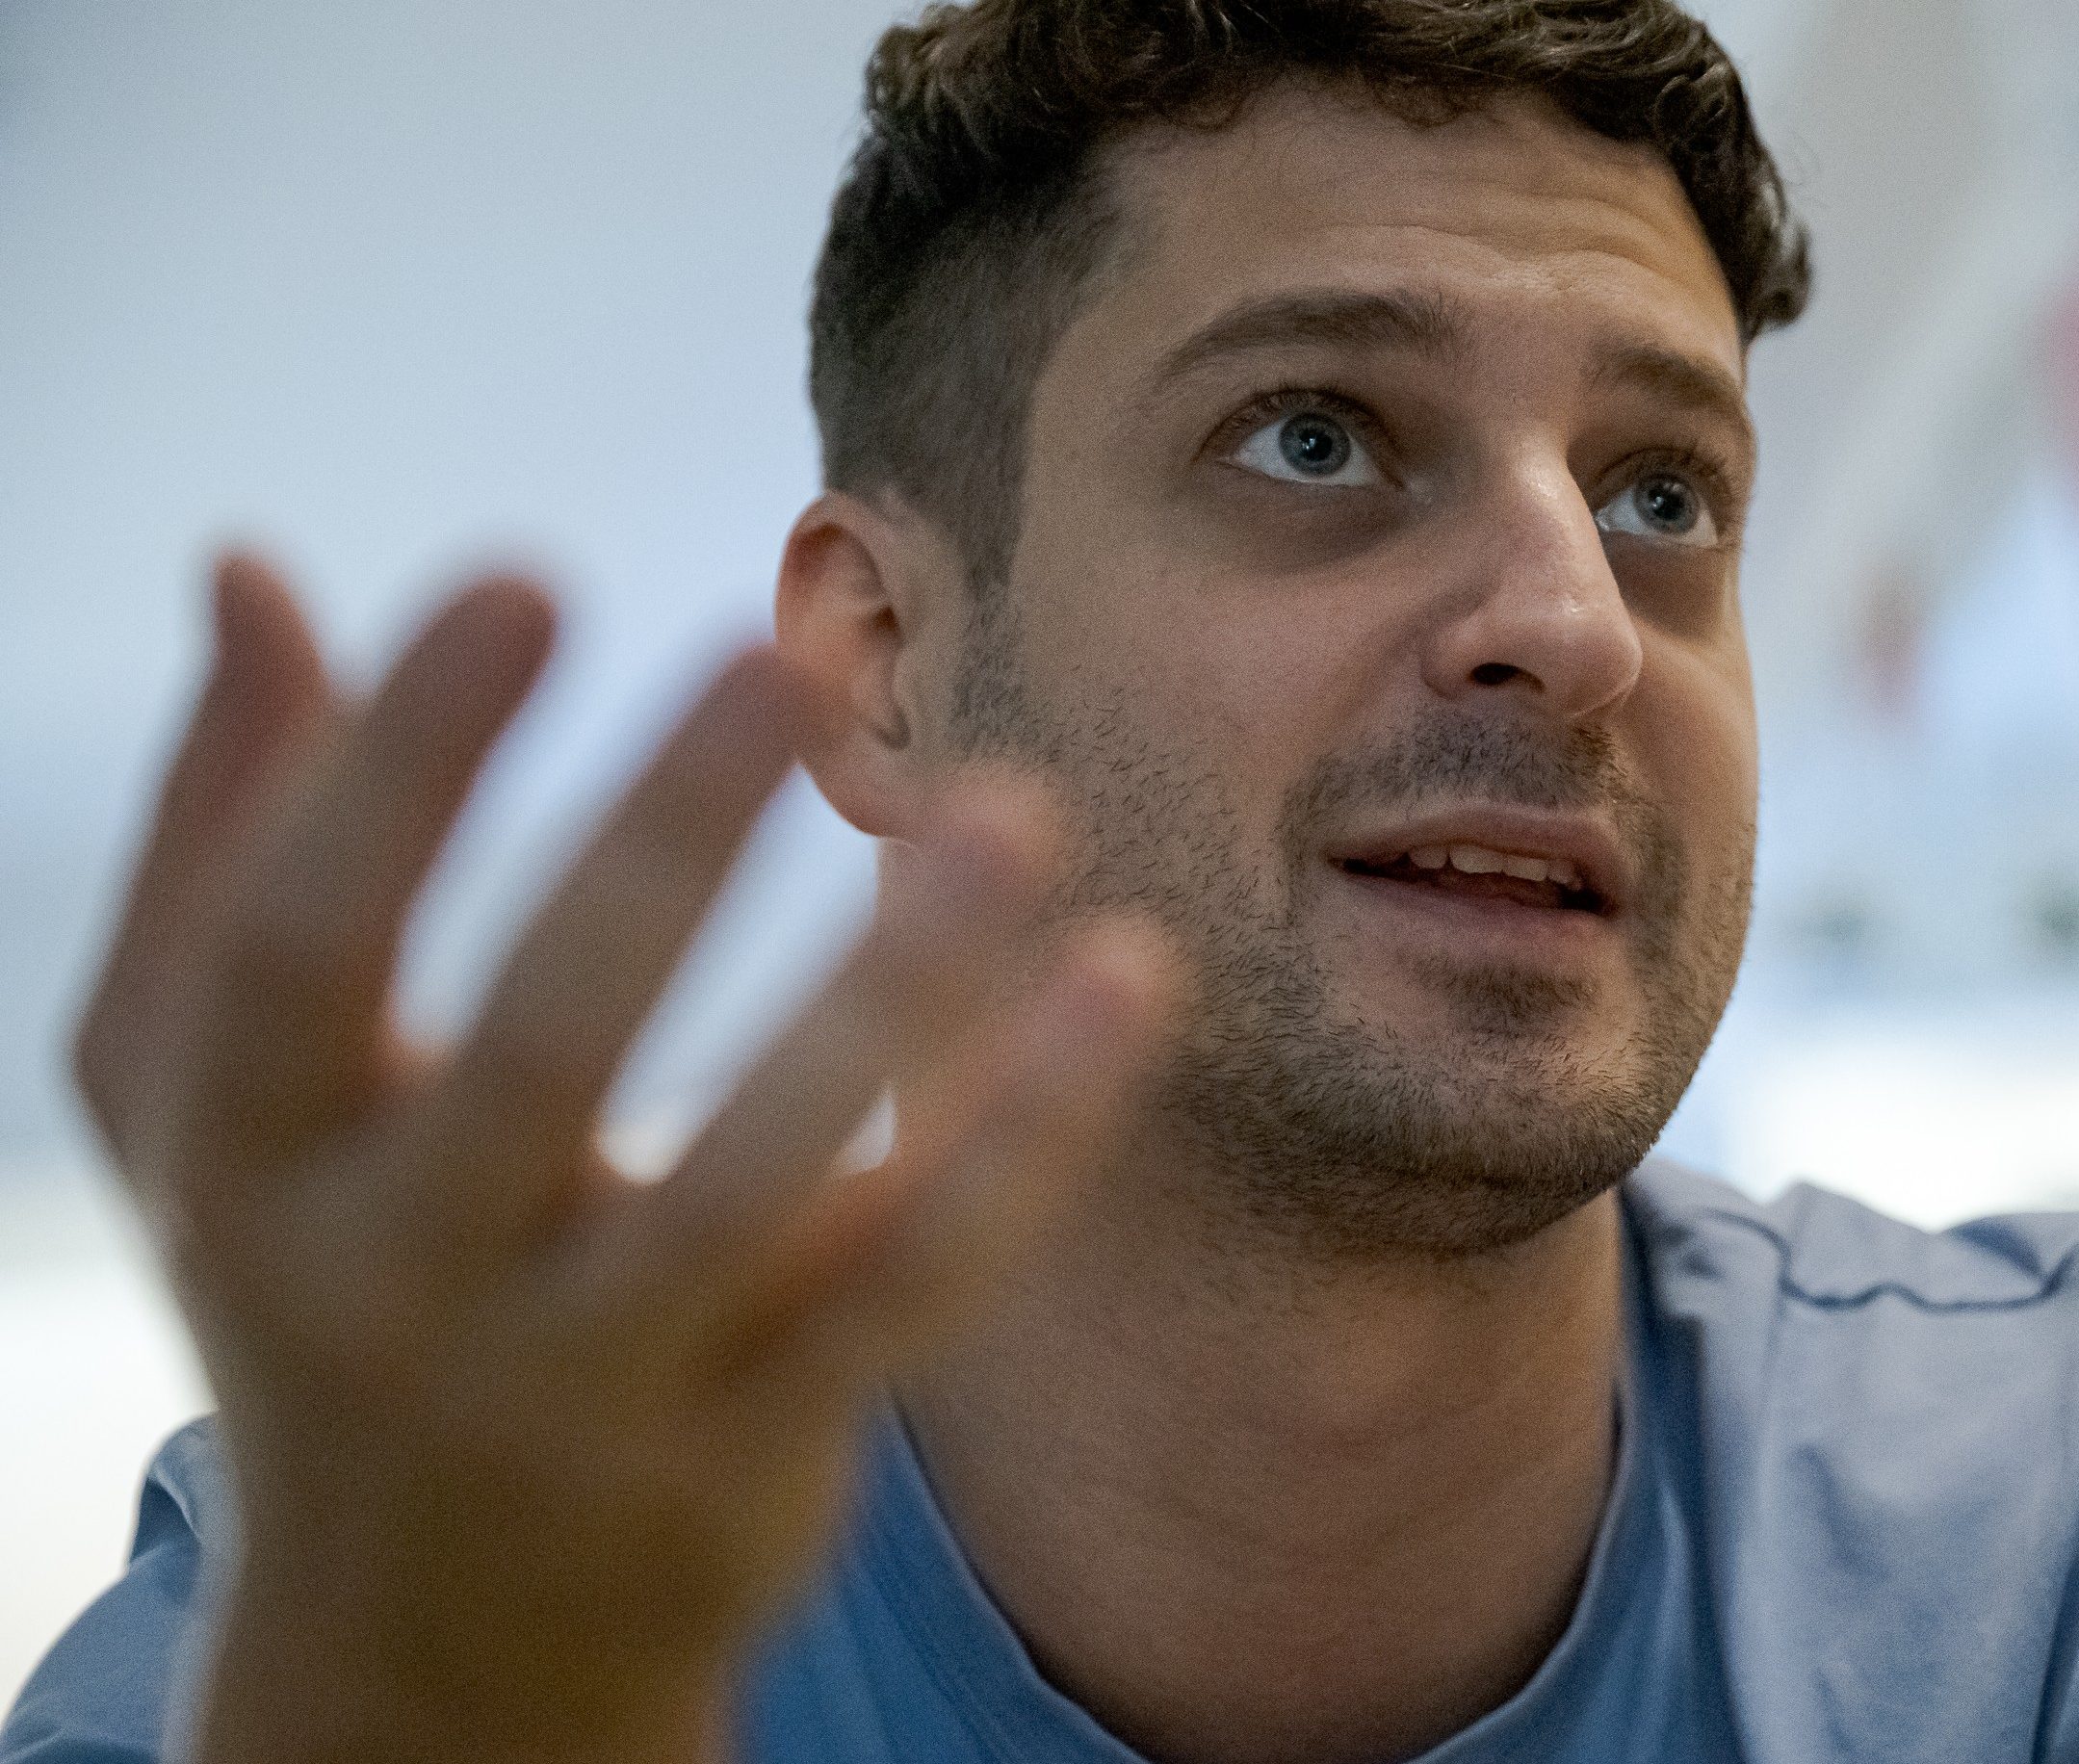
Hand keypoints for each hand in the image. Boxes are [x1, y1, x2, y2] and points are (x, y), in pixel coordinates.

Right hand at [72, 556, 1174, 1761]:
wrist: (429, 1653)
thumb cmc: (320, 1286)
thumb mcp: (199, 1100)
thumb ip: (223, 837)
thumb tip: (247, 566)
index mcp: (248, 1166)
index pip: (293, 949)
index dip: (398, 765)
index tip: (526, 575)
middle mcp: (401, 1290)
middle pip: (538, 1050)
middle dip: (659, 844)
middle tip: (786, 654)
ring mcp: (590, 1387)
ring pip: (761, 1179)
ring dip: (895, 987)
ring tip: (1012, 806)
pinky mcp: (759, 1446)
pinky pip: (915, 1280)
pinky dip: (1023, 1135)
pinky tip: (1124, 978)